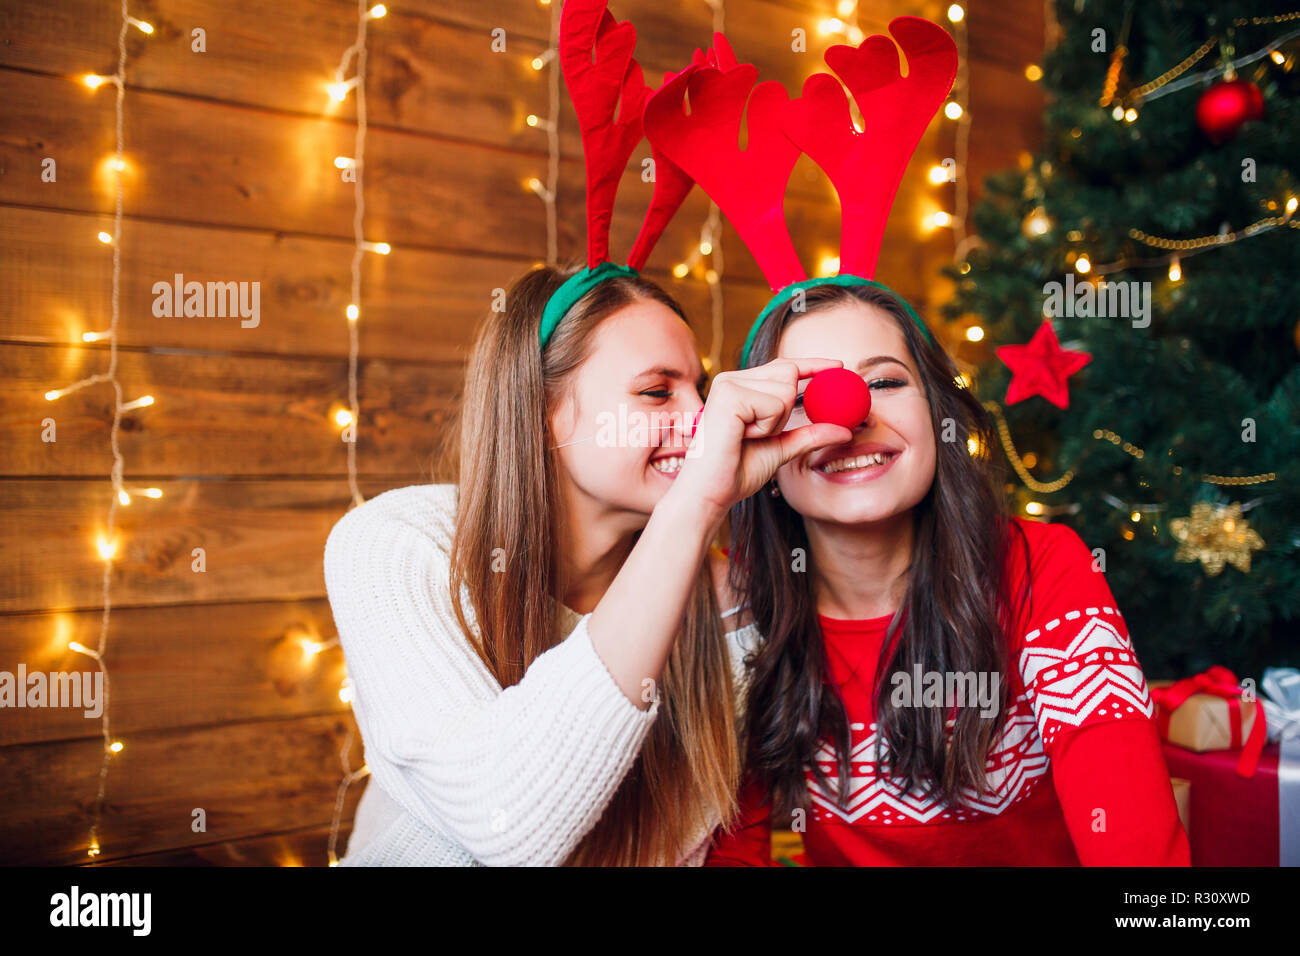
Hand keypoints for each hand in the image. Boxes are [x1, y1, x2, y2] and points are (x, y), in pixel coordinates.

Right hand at [664, 358, 853, 520]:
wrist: (710, 493)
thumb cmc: (735, 472)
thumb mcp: (781, 449)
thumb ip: (809, 436)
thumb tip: (845, 429)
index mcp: (739, 386)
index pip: (783, 366)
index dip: (812, 364)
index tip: (839, 366)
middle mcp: (731, 379)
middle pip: (789, 373)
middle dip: (787, 409)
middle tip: (761, 433)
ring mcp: (728, 384)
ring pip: (786, 389)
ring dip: (777, 422)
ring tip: (747, 437)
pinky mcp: (729, 395)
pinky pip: (775, 404)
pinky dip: (768, 426)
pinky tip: (743, 436)